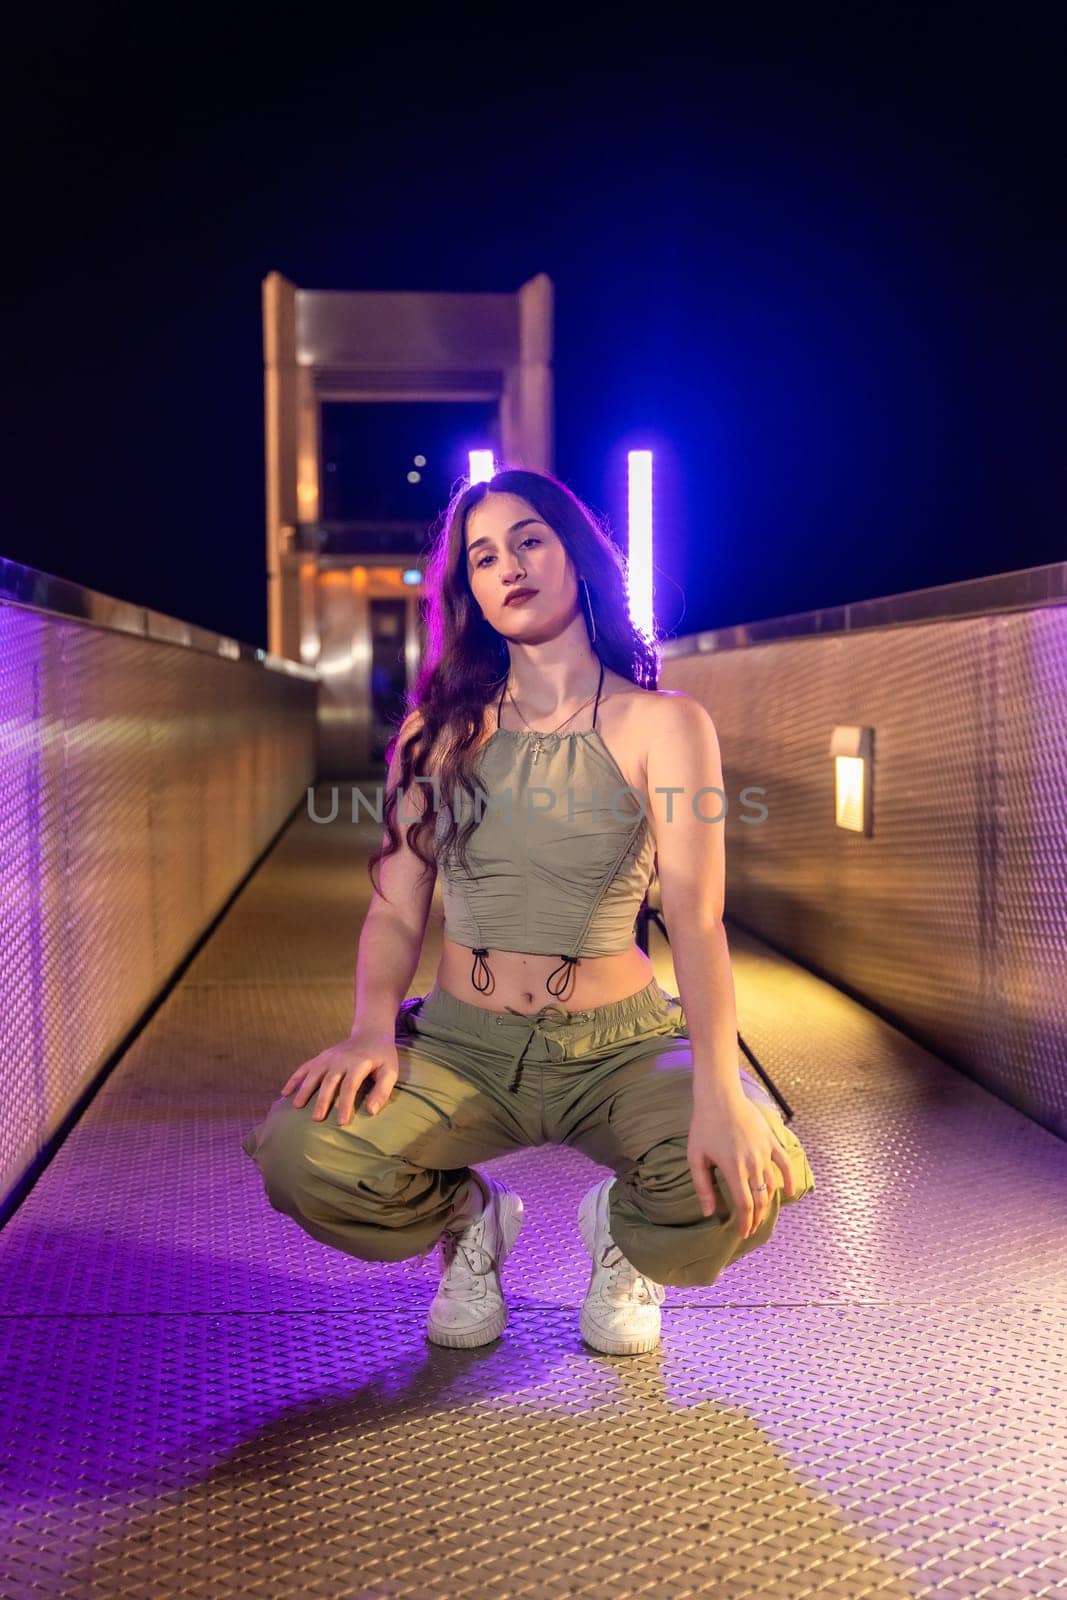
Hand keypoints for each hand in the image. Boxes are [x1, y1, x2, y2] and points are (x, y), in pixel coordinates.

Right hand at [280, 1024, 398, 1126]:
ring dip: (304, 1090)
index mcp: (359, 1063)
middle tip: (317, 1119)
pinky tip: (285, 1093)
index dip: (344, 1104)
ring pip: (313, 1074)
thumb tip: (371, 1111)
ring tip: (297, 1107)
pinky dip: (294, 1079)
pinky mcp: (321, 1057)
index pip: (350, 1086)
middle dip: (322, 1100)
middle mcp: (341, 1059)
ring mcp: (328, 1057)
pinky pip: (304, 1068)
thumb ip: (382, 1091)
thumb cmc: (382, 1057)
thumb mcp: (390, 1071)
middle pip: (329, 1081)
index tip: (341, 1123)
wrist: (371, 1033)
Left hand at [688, 1093, 795, 1237]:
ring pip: (771, 1185)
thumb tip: (708, 1212)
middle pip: (760, 1199)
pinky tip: (788, 1193)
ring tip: (760, 1213)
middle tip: (751, 1228)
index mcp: (734, 1170)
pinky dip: (788, 1180)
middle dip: (756, 1217)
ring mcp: (765, 1153)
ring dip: (767, 1202)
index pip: (745, 1205)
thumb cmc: (704, 1126)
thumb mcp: (696, 1157)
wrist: (720, 1097)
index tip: (743, 1233)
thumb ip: (703, 1186)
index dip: (745, 1222)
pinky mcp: (771, 1142)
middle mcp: (753, 1164)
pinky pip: (785, 1164)